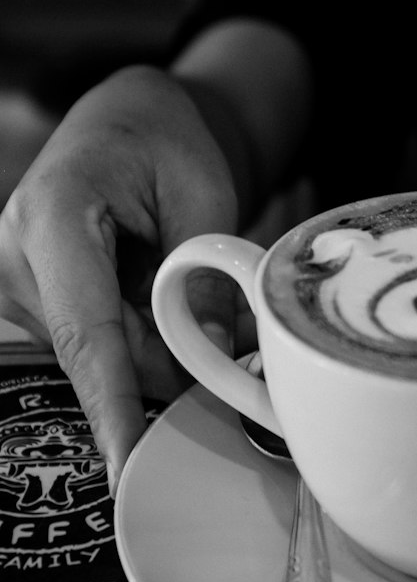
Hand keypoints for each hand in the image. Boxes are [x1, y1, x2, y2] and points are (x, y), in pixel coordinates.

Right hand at [0, 66, 239, 492]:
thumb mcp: (204, 196)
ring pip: (101, 357)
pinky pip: (94, 346)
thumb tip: (214, 359)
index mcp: (52, 216)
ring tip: (186, 292)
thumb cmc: (166, 141)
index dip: (111, 405)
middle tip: (230, 340)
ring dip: (156, 345)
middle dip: (168, 363)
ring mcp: (13, 283)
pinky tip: (155, 297)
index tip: (125, 464)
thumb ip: (203, 279)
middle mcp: (15, 254)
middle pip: (102, 354)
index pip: (87, 333)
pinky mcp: (28, 301)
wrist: (127, 117)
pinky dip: (138, 337)